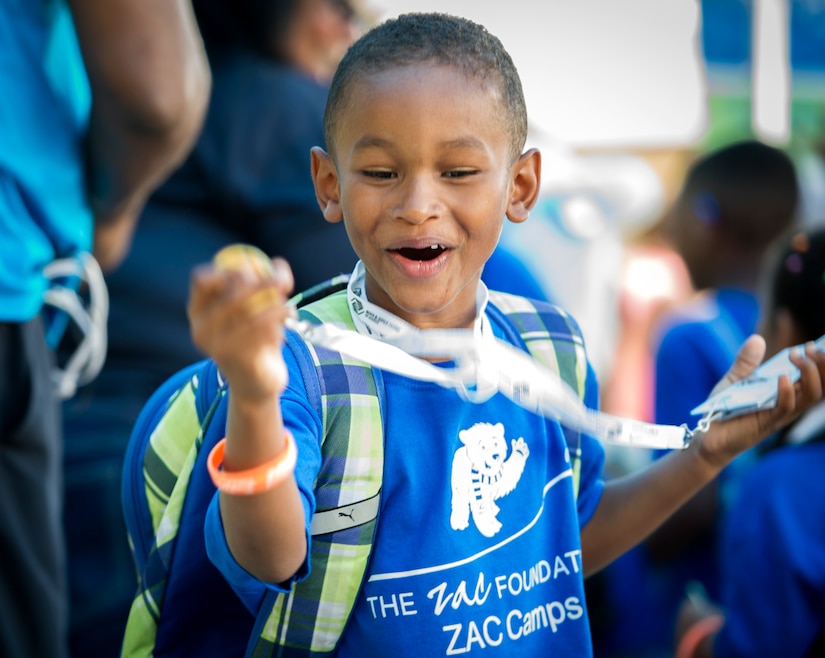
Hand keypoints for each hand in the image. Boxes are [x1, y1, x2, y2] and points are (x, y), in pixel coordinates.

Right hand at [188, 246, 293, 401]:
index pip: (201, 279)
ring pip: (250, 312)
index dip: (227, 269)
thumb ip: (261, 285)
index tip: (253, 269)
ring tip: (289, 309)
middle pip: (230, 293)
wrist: (256, 384)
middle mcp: (201, 328)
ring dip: (276, 306)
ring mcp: (217, 346)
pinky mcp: (238, 360)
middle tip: (283, 282)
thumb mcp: (252, 311)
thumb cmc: (254, 339)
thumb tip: (278, 264)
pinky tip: (283, 330)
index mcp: (197, 312)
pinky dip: (277, 326)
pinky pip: (261, 332)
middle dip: (262, 283)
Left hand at [693, 335, 824, 468]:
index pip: (815, 378)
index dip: (820, 362)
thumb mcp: (735, 380)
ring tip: (798, 356)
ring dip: (809, 373)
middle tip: (810, 347)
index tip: (811, 343)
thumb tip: (757, 338)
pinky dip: (787, 392)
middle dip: (821, 364)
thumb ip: (746, 361)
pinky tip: (784, 377)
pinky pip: (785, 408)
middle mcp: (789, 404)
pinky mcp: (767, 423)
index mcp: (785, 393)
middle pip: (820, 386)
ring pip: (810, 396)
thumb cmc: (724, 408)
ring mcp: (780, 414)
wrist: (707, 432)